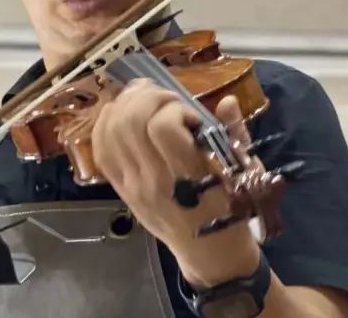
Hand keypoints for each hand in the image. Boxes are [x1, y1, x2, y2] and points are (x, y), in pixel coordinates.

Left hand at [91, 80, 262, 287]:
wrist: (210, 251)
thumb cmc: (232, 209)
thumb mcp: (245, 172)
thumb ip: (234, 133)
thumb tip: (228, 100)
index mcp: (189, 178)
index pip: (162, 128)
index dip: (174, 109)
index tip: (191, 116)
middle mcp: (154, 182)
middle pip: (131, 122)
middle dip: (149, 97)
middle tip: (169, 100)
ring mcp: (132, 186)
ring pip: (112, 130)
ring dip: (128, 104)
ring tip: (148, 99)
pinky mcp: (120, 188)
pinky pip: (101, 148)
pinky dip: (107, 122)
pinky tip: (124, 112)